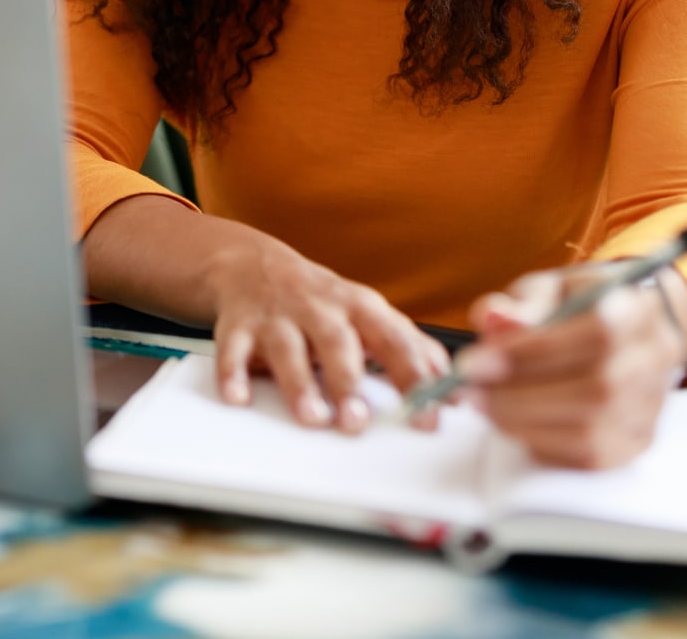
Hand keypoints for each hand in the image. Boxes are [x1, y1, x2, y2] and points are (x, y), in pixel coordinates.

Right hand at [210, 235, 452, 433]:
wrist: (252, 265)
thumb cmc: (321, 301)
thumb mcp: (368, 314)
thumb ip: (409, 347)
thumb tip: (453, 389)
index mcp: (360, 308)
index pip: (395, 341)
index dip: (415, 378)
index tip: (429, 416)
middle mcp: (319, 309)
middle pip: (338, 342)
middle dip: (348, 381)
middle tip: (358, 421)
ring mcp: (277, 316)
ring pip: (288, 348)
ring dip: (300, 384)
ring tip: (312, 418)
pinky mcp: (239, 324)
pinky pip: (233, 349)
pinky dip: (233, 374)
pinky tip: (238, 398)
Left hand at [459, 264, 686, 468]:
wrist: (624, 331)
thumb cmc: (578, 305)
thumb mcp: (549, 289)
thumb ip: (522, 304)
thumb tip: (494, 320)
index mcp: (637, 309)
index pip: (596, 334)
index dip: (532, 352)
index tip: (475, 362)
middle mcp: (654, 360)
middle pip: (595, 390)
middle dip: (519, 394)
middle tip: (469, 389)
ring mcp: (651, 406)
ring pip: (590, 430)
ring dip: (523, 421)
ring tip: (483, 403)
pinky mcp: (637, 440)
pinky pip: (588, 456)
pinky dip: (542, 441)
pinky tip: (512, 421)